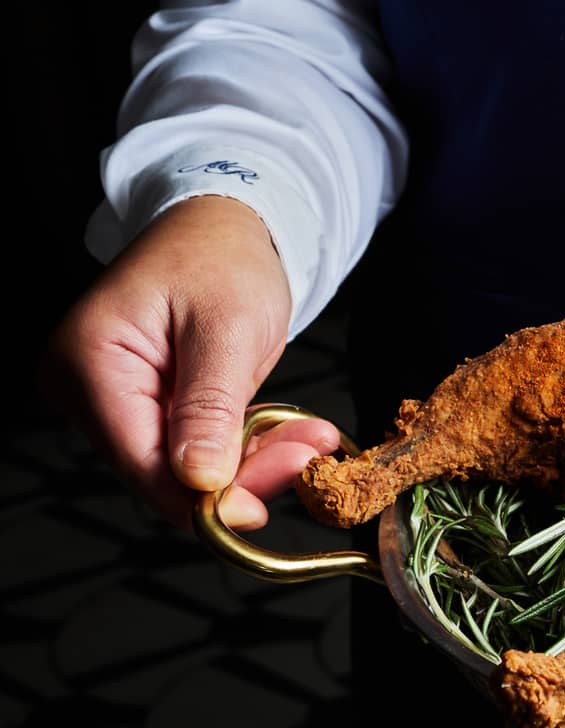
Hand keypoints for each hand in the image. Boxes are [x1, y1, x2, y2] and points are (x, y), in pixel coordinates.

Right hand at [42, 195, 339, 529]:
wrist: (225, 224)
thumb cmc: (220, 254)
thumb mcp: (228, 325)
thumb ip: (211, 405)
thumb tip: (200, 479)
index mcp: (90, 363)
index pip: (141, 462)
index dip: (203, 496)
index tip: (263, 503)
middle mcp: (89, 389)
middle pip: (165, 471)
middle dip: (243, 473)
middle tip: (311, 453)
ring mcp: (119, 401)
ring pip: (189, 467)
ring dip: (255, 460)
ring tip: (312, 437)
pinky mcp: (152, 406)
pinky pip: (200, 447)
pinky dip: (248, 445)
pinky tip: (291, 431)